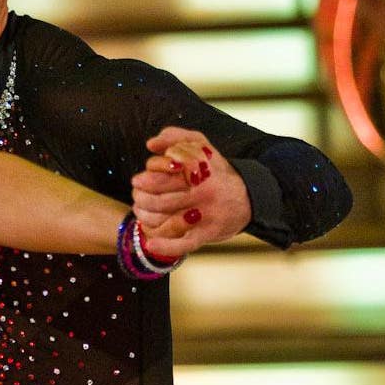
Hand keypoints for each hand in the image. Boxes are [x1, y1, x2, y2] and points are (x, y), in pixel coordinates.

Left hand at [132, 126, 251, 257]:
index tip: (139, 180)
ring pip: (167, 221)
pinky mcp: (207, 233)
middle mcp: (203, 193)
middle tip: (136, 195)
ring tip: (140, 211)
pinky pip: (185, 243)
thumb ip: (175, 137)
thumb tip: (151, 144)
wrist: (248, 197)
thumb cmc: (214, 171)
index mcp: (199, 171)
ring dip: (146, 218)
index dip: (147, 178)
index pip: (163, 174)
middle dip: (141, 199)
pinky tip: (150, 244)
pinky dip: (166, 246)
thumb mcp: (200, 146)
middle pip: (160, 201)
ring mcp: (205, 215)